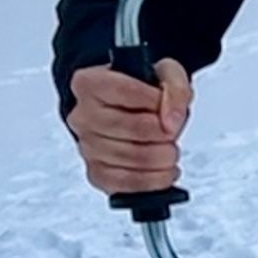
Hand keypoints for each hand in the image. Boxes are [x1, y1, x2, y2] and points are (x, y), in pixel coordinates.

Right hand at [67, 57, 191, 195]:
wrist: (130, 111)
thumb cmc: (143, 91)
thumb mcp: (166, 74)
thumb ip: (175, 88)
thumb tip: (171, 121)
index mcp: (89, 83)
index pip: (126, 91)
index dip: (157, 102)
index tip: (170, 109)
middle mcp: (82, 115)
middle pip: (132, 127)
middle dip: (163, 133)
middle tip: (172, 132)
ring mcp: (86, 147)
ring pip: (131, 157)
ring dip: (162, 157)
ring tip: (169, 150)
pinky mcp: (96, 173)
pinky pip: (125, 183)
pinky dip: (153, 180)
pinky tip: (163, 171)